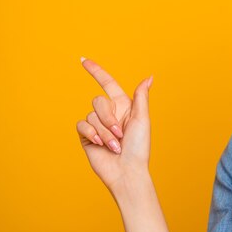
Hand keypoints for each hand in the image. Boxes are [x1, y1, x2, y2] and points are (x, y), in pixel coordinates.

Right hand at [76, 58, 152, 193]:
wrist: (126, 171)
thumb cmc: (139, 147)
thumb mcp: (142, 119)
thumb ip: (141, 97)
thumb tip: (149, 77)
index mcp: (124, 106)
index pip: (107, 84)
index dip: (96, 71)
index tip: (83, 60)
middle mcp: (109, 113)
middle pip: (99, 101)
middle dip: (108, 118)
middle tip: (120, 134)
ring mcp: (97, 125)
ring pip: (91, 114)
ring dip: (104, 131)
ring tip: (115, 145)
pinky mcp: (87, 136)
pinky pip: (82, 125)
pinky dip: (93, 134)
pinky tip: (101, 145)